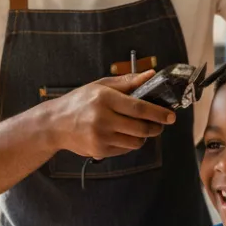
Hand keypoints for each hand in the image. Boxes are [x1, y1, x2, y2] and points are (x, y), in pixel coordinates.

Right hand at [44, 71, 175, 158]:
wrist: (55, 124)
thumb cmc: (79, 102)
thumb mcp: (100, 86)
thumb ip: (127, 82)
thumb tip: (151, 74)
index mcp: (104, 99)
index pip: (139, 108)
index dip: (158, 113)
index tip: (171, 116)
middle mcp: (102, 119)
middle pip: (141, 128)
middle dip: (155, 128)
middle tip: (160, 124)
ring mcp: (100, 137)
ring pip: (135, 141)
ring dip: (143, 136)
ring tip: (140, 128)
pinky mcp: (99, 151)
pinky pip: (125, 149)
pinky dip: (129, 143)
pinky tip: (122, 134)